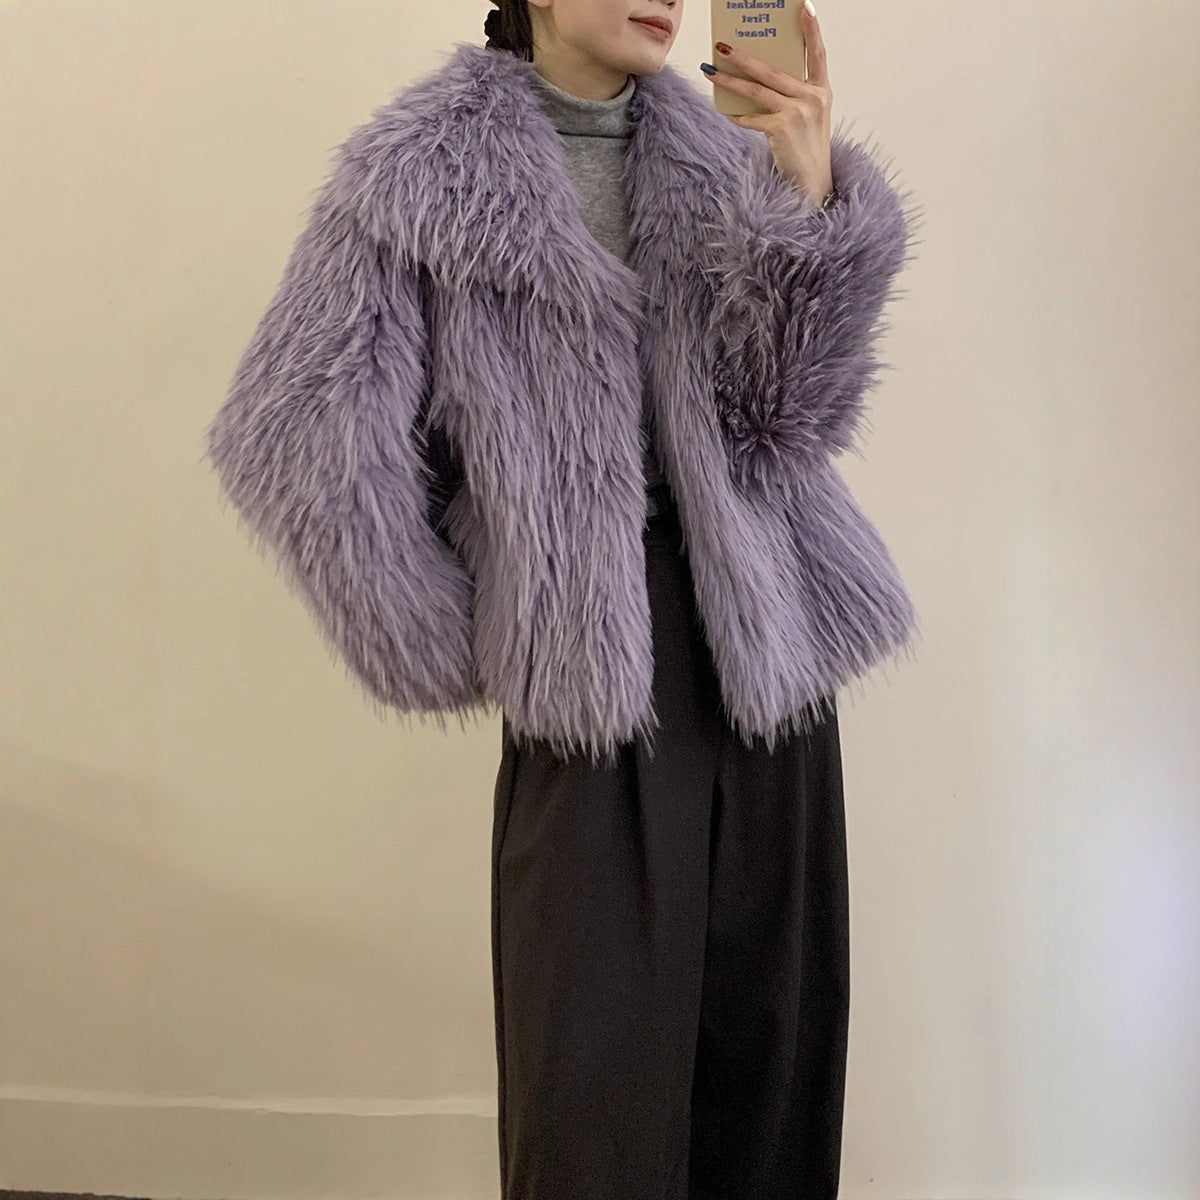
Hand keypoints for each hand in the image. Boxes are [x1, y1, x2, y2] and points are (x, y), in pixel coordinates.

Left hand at [702, 3, 834, 207]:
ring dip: (729, 80)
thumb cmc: (806, 150)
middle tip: (723, 45)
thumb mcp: (808, 117)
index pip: (818, 54)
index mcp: (823, 91)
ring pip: (756, 89)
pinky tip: (725, 111)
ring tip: (710, 70)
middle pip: (772, 69)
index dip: (812, 31)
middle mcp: (813, 98)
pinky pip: (751, 118)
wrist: (812, 186)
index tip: (803, 8)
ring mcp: (798, 112)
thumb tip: (756, 80)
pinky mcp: (781, 129)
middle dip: (744, 56)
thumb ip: (792, 96)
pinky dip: (737, 116)